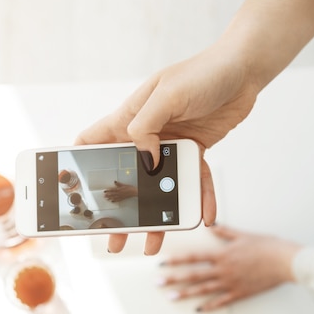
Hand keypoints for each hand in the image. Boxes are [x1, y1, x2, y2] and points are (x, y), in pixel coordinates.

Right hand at [76, 47, 257, 253]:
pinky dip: (200, 200)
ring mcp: (170, 146)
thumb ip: (147, 126)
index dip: (77, 163)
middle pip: (125, 178)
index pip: (92, 142)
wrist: (243, 70)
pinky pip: (194, 183)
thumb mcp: (167, 95)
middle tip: (112, 235)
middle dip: (118, 210)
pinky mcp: (194, 153)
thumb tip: (144, 162)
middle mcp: (146, 135)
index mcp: (129, 119)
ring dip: (157, 216)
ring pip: (159, 188)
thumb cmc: (202, 73)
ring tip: (151, 243)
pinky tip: (204, 216)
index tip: (70, 191)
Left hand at [158, 225, 300, 310]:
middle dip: (173, 279)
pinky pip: (221, 301)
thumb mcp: (243, 235)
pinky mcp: (239, 293)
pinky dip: (209, 306)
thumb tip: (210, 226)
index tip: (162, 262)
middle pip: (193, 275)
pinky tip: (198, 310)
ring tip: (171, 298)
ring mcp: (230, 283)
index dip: (176, 260)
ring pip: (203, 290)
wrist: (283, 261)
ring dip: (185, 294)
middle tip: (158, 283)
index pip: (193, 257)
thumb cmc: (266, 246)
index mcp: (222, 254)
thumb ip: (224, 232)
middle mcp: (223, 270)